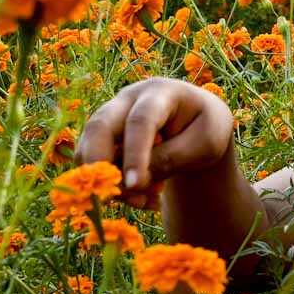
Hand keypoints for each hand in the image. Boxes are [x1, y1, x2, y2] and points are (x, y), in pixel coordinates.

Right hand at [75, 77, 236, 209]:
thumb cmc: (205, 129)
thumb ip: (171, 159)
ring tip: (144, 200)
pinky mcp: (103, 136)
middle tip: (113, 197)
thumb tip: (133, 182)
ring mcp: (112, 116)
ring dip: (108, 181)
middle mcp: (128, 99)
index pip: (141, 121)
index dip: (134, 154)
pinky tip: (141, 198)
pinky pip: (92, 163)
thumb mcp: (204, 145)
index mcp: (161, 93)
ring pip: (88, 145)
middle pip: (99, 126)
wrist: (198, 122)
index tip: (134, 185)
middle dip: (99, 164)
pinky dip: (111, 186)